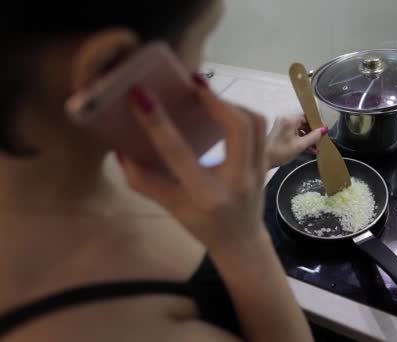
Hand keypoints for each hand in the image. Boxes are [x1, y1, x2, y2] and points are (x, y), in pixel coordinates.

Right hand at [118, 83, 267, 253]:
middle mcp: (236, 180)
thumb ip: (145, 181)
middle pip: (237, 127)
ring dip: (230, 103)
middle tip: (191, 83)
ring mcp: (257, 171)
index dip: (158, 123)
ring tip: (206, 94)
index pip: (179, 153)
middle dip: (214, 100)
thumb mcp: (171, 209)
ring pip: (254, 123)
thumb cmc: (203, 227)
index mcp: (206, 195)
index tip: (141, 94)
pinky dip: (241, 112)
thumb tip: (121, 150)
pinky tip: (223, 108)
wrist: (242, 242)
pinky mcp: (266, 163)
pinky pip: (260, 128)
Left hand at [265, 115, 326, 167]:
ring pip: (299, 129)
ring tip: (315, 149)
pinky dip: (301, 140)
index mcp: (289, 119)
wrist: (262, 159)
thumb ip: (313, 137)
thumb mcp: (300, 145)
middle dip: (313, 133)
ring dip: (308, 138)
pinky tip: (308, 149)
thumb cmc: (280, 152)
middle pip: (303, 123)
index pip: (307, 117)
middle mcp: (285, 119)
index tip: (324, 131)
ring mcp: (282, 126)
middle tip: (321, 142)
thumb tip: (324, 130)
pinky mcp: (280, 132)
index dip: (316, 124)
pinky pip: (294, 133)